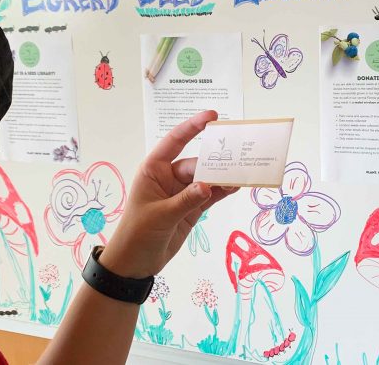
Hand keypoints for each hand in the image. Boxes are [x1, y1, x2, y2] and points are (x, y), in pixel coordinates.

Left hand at [99, 110, 238, 277]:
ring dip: (223, 177)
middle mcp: (169, 176)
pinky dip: (223, 191)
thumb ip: (185, 200)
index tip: (213, 116)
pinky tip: (236, 187)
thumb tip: (208, 186)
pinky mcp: (193, 207)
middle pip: (197, 164)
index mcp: (154, 170)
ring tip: (242, 174)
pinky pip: (211, 194)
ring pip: (206, 179)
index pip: (174, 142)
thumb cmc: (138, 233)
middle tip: (238, 157)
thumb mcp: (160, 215)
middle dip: (216, 162)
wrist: (135, 263)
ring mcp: (182, 192)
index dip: (192, 127)